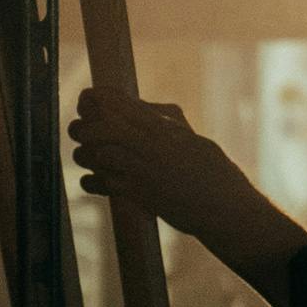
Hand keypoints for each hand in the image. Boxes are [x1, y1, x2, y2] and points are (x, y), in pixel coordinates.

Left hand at [70, 88, 247, 233]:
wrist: (226, 209)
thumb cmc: (215, 173)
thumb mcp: (193, 138)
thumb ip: (169, 123)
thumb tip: (148, 109)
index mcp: (163, 127)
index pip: (119, 102)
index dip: (96, 97)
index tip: (87, 99)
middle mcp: (150, 145)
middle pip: (100, 126)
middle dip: (83, 128)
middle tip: (80, 132)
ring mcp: (142, 170)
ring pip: (96, 155)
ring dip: (85, 156)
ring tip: (87, 158)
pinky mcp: (138, 195)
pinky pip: (102, 184)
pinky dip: (92, 182)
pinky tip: (94, 181)